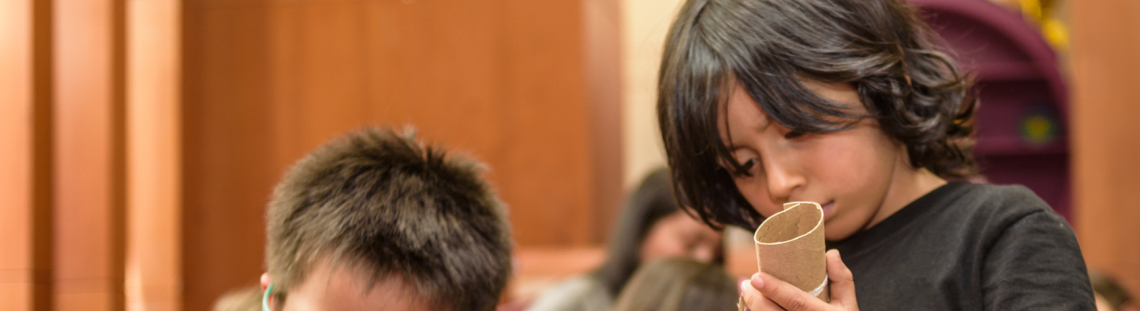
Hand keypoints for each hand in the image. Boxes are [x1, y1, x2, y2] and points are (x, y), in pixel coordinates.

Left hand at [740, 249, 857, 310]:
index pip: (796, 301)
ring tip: (748, 293)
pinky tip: (754, 307)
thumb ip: (841, 279)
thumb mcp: (848, 305)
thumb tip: (830, 253)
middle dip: (755, 299)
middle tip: (746, 284)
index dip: (775, 289)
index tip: (757, 277)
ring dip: (753, 308)